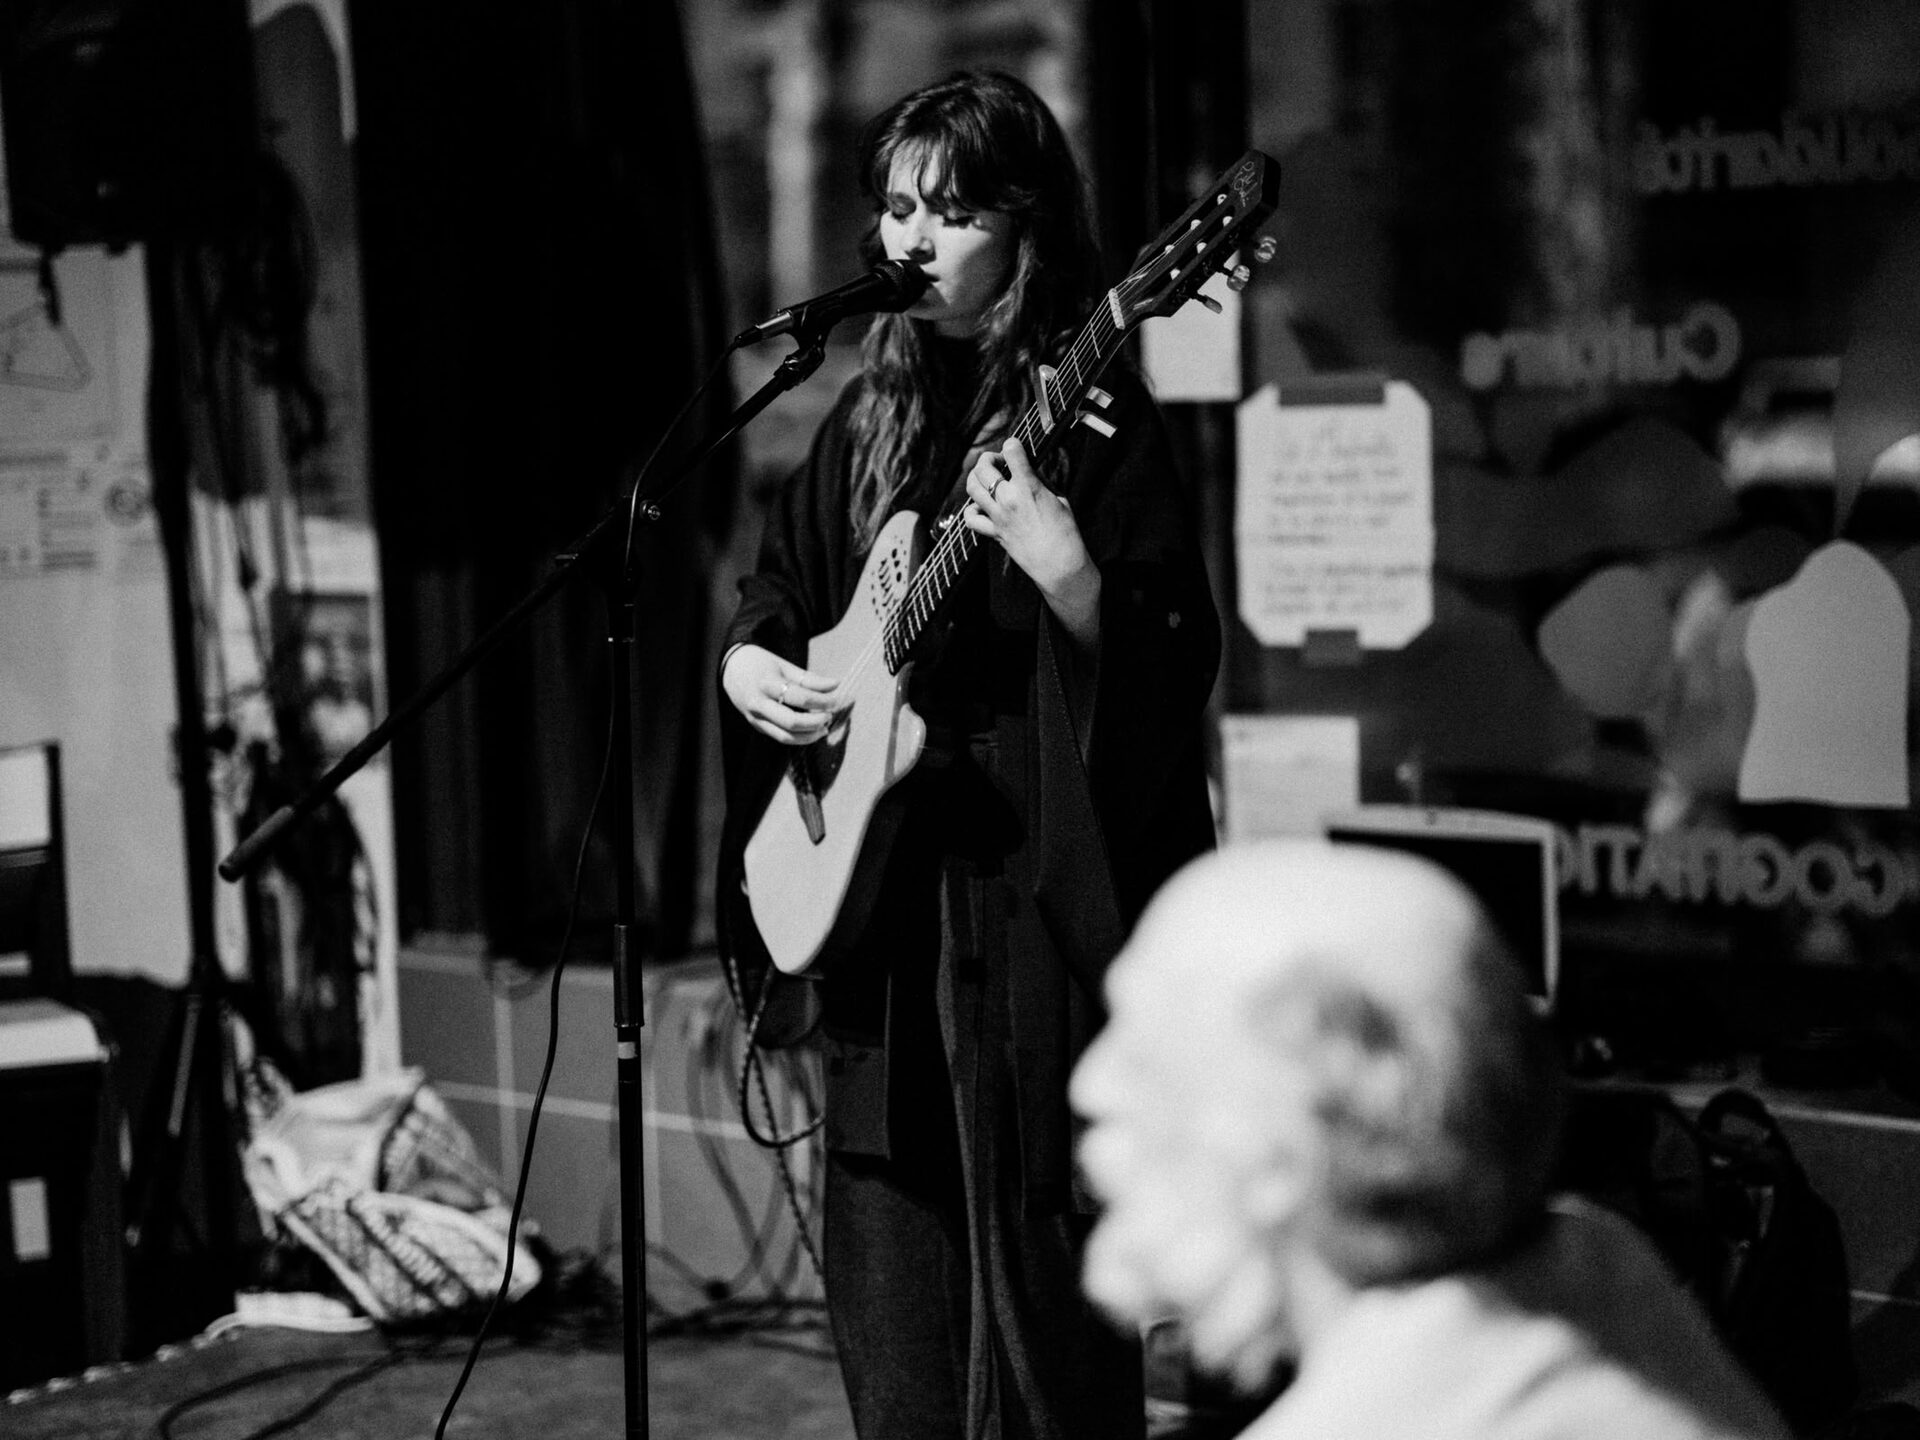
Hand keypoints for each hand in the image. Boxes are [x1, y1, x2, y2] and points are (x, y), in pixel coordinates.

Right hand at [723, 644, 835, 744]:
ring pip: (785, 736)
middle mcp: (758, 703)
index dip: (822, 701)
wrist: (730, 668)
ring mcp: (755, 717)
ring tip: (824, 727)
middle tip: (830, 716)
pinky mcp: (756, 726)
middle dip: (815, 722)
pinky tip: (813, 731)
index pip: (799, 697)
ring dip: (809, 736)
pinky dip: (799, 738)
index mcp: (767, 683)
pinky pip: (780, 737)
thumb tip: (836, 685)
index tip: (836, 700)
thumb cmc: (761, 664)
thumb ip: (810, 679)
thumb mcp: (785, 666)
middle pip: (791, 722)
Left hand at [964, 436, 1100, 645]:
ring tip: (986, 478)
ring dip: (976, 477)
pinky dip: (971, 510)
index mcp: (1029, 488)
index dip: (1012, 445)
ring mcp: (998, 517)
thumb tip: (1028, 469)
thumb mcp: (1060, 499)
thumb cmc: (1066, 532)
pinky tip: (980, 507)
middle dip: (988, 458)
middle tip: (997, 462)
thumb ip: (1040, 482)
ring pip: (972, 488)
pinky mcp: (994, 533)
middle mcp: (1009, 500)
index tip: (1015, 447)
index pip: (1012, 452)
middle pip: (983, 467)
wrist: (1060, 565)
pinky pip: (971, 519)